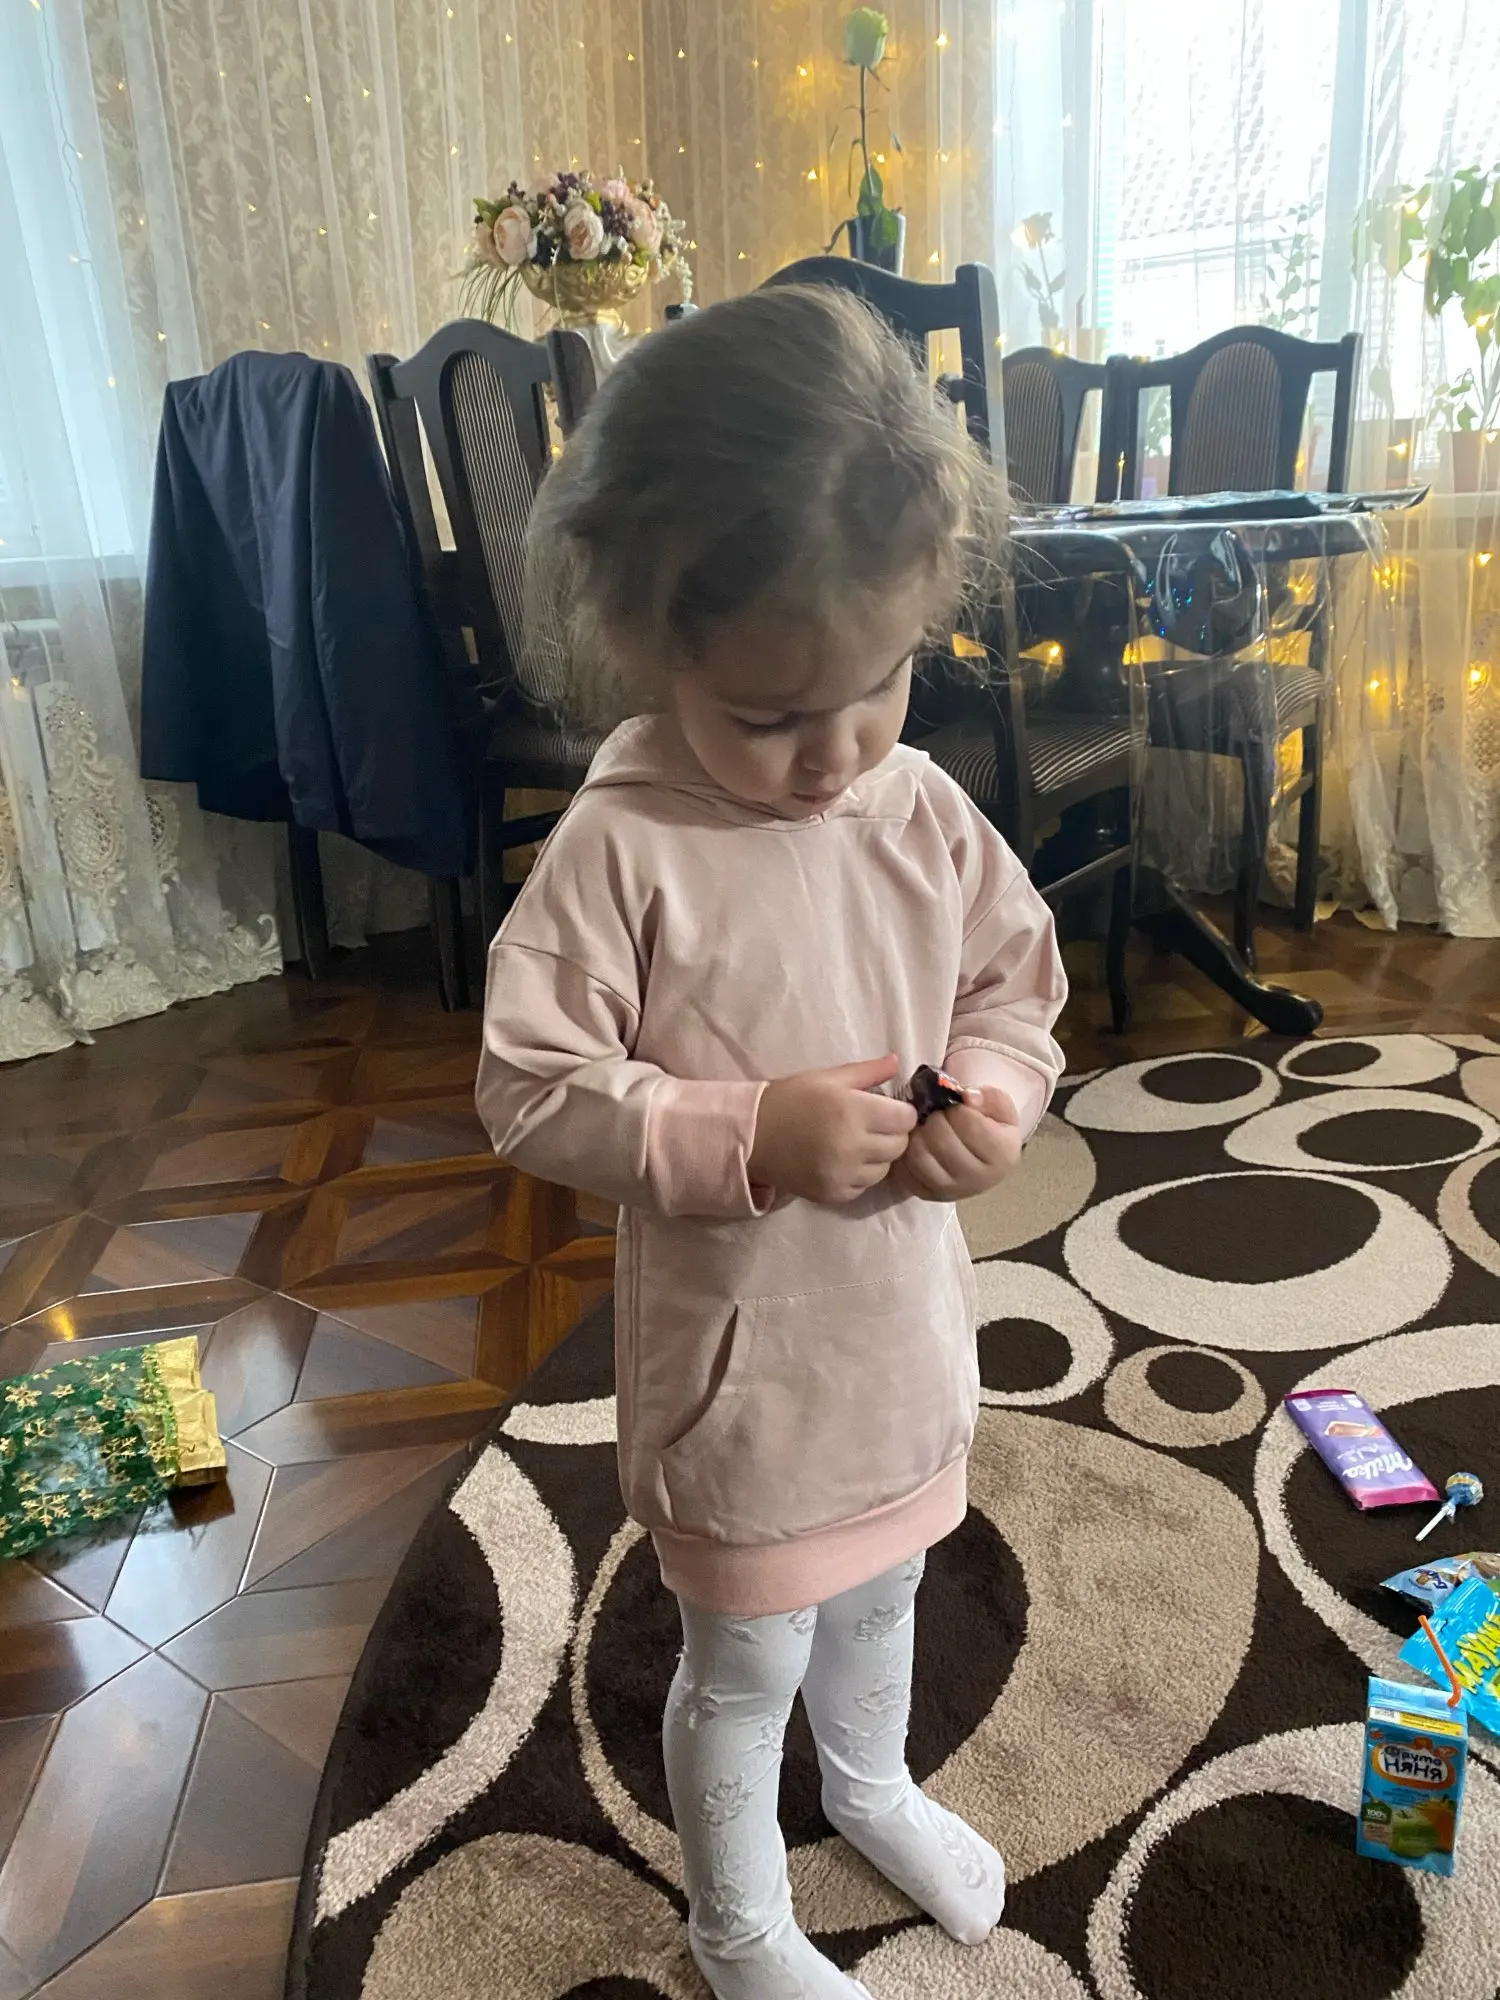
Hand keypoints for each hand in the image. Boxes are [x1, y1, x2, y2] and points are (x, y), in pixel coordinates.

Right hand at [749, 1055, 917, 1205]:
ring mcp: (844, 1174)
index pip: (906, 1119)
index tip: (888, 1109)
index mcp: (853, 1111)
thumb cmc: (791, 1099)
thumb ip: (868, 1072)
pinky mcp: (834, 1194)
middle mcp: (853, 1146)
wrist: (753, 1136)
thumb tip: (897, 1061)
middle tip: (874, 1125)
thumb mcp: (828, 1077)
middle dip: (893, 1133)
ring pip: (885, 1168)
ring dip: (879, 1156)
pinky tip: (844, 1160)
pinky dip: (861, 1174)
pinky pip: (865, 1186)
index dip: (901, 1112)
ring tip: (858, 1143)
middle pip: (900, 1145)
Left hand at [894, 1085, 1022, 1202]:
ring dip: (917, 1133)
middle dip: (935, 1118)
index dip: (956, 1108)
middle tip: (936, 1114)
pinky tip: (917, 1141)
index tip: (956, 1106)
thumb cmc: (990, 1126)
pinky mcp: (927, 1195)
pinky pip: (905, 1169)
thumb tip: (967, 1097)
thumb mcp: (999, 1106)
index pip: (969, 1124)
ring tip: (926, 1126)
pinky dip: (906, 1150)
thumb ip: (989, 1096)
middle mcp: (979, 1179)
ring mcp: (951, 1191)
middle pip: (942, 1141)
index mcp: (1002, 1155)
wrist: (980, 1156)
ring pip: (920, 1156)